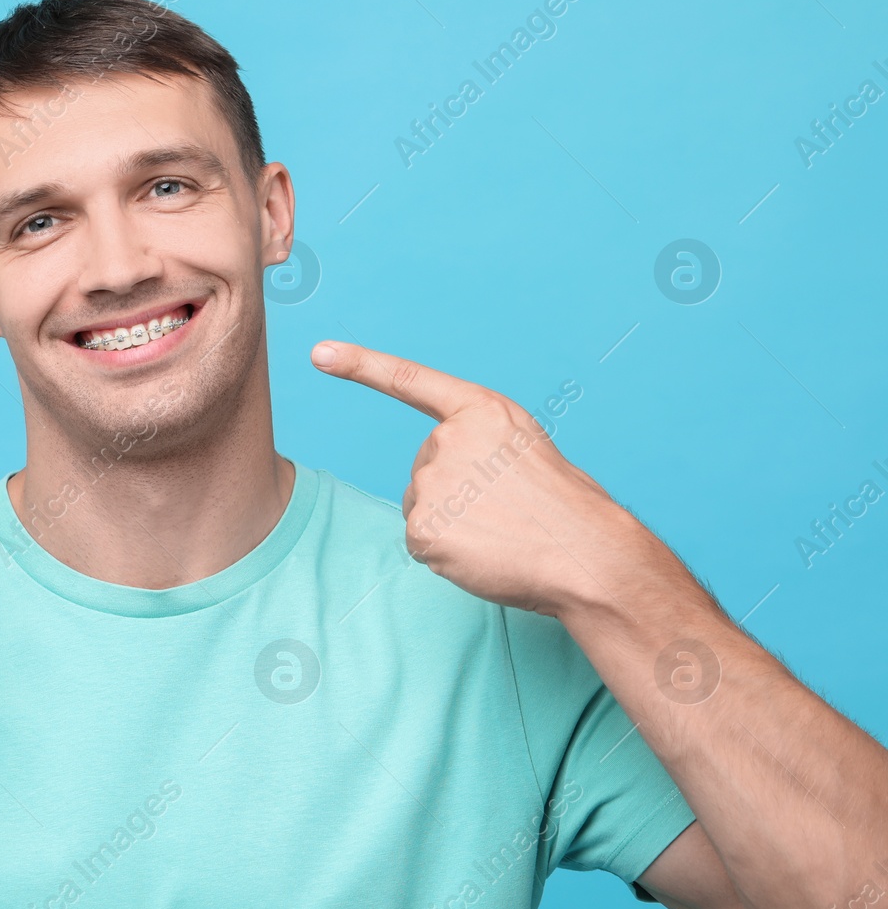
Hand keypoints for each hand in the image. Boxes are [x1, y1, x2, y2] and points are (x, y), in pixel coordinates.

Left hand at [310, 340, 642, 616]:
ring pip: (423, 506)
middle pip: (426, 468)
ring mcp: (432, 482)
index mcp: (482, 411)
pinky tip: (484, 554)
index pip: (411, 381)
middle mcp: (449, 439)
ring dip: (453, 524)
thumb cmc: (568, 508)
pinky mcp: (422, 527)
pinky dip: (446, 554)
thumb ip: (484, 447)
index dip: (362, 365)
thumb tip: (455, 480)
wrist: (587, 555)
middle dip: (457, 491)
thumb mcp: (526, 451)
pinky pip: (422, 542)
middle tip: (507, 511)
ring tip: (502, 532)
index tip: (320, 353)